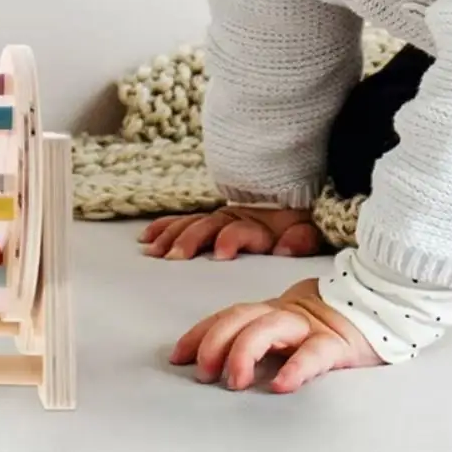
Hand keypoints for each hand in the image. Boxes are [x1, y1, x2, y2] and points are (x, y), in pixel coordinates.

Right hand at [139, 206, 320, 259]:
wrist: (284, 196)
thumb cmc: (293, 222)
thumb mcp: (305, 230)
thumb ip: (300, 238)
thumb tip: (286, 247)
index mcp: (256, 226)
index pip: (240, 231)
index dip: (231, 239)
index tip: (220, 253)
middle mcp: (231, 219)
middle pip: (206, 227)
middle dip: (190, 240)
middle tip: (175, 256)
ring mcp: (215, 218)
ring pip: (189, 224)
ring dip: (171, 237)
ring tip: (154, 251)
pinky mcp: (204, 219)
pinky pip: (179, 221)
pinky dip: (162, 227)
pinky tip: (147, 237)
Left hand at [170, 277, 383, 392]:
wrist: (379, 303)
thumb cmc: (326, 322)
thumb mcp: (285, 327)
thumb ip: (257, 335)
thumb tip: (215, 360)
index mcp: (268, 310)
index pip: (226, 316)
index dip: (200, 333)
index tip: (178, 356)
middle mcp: (284, 313)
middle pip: (241, 318)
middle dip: (215, 342)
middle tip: (203, 372)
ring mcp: (310, 325)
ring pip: (270, 329)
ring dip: (246, 352)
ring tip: (235, 380)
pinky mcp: (338, 342)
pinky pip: (315, 354)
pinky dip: (296, 368)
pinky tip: (283, 385)